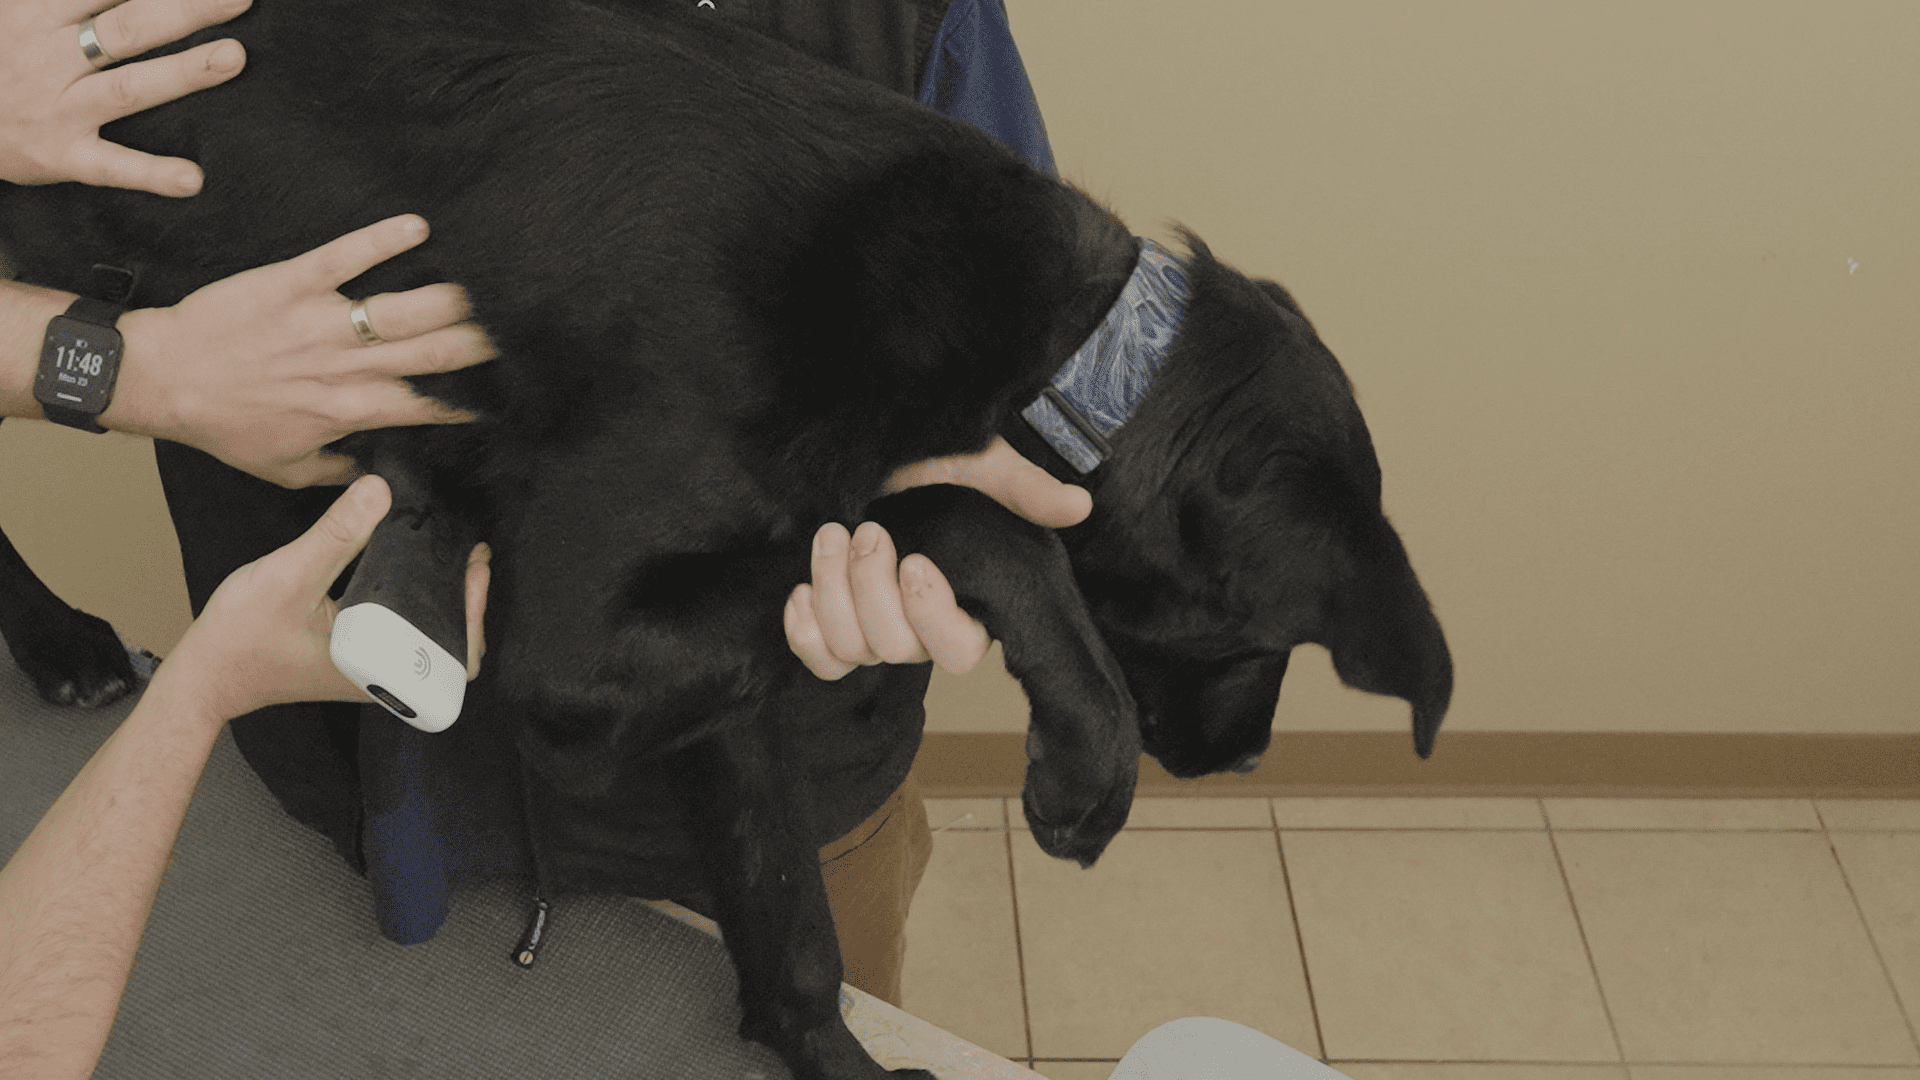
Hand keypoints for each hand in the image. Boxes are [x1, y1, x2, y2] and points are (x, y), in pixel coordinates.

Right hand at [0, 0, 252, 195]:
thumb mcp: (17, 10)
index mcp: (41, 12)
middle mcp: (53, 56)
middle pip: (129, 27)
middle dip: (186, 9)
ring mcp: (59, 107)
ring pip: (128, 87)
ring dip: (182, 73)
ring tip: (234, 57)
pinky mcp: (61, 155)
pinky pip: (111, 165)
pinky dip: (150, 173)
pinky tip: (192, 179)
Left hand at [107, 214, 498, 486]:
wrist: (164, 379)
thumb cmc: (224, 425)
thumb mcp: (284, 469)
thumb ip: (338, 472)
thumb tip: (378, 476)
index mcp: (351, 411)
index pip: (429, 405)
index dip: (471, 399)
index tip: (503, 391)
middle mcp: (345, 368)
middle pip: (431, 355)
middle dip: (478, 344)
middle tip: (515, 332)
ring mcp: (321, 323)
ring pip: (400, 311)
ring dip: (448, 299)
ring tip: (485, 290)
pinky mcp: (293, 284)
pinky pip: (344, 258)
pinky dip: (382, 240)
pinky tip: (418, 226)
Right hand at [164, 474, 489, 723]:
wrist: (206, 674)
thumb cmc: (241, 638)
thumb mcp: (290, 576)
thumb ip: (337, 534)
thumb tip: (380, 491)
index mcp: (379, 668)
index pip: (456, 651)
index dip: (475, 607)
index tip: (475, 564)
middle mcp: (383, 678)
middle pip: (453, 645)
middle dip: (467, 600)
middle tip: (469, 556)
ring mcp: (371, 674)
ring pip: (428, 640)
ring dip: (442, 600)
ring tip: (448, 556)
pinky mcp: (357, 662)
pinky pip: (403, 636)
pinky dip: (414, 605)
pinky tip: (410, 571)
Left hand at [784, 436, 1089, 679]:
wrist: (874, 448)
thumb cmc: (932, 458)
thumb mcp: (980, 463)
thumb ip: (1024, 489)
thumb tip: (1077, 505)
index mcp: (968, 601)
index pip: (958, 648)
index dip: (932, 616)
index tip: (915, 562)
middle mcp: (922, 627)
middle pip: (898, 648)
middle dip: (871, 589)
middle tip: (867, 530)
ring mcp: (876, 629)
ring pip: (854, 649)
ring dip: (834, 593)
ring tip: (832, 533)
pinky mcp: (834, 624)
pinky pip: (821, 659)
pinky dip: (804, 630)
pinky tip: (801, 590)